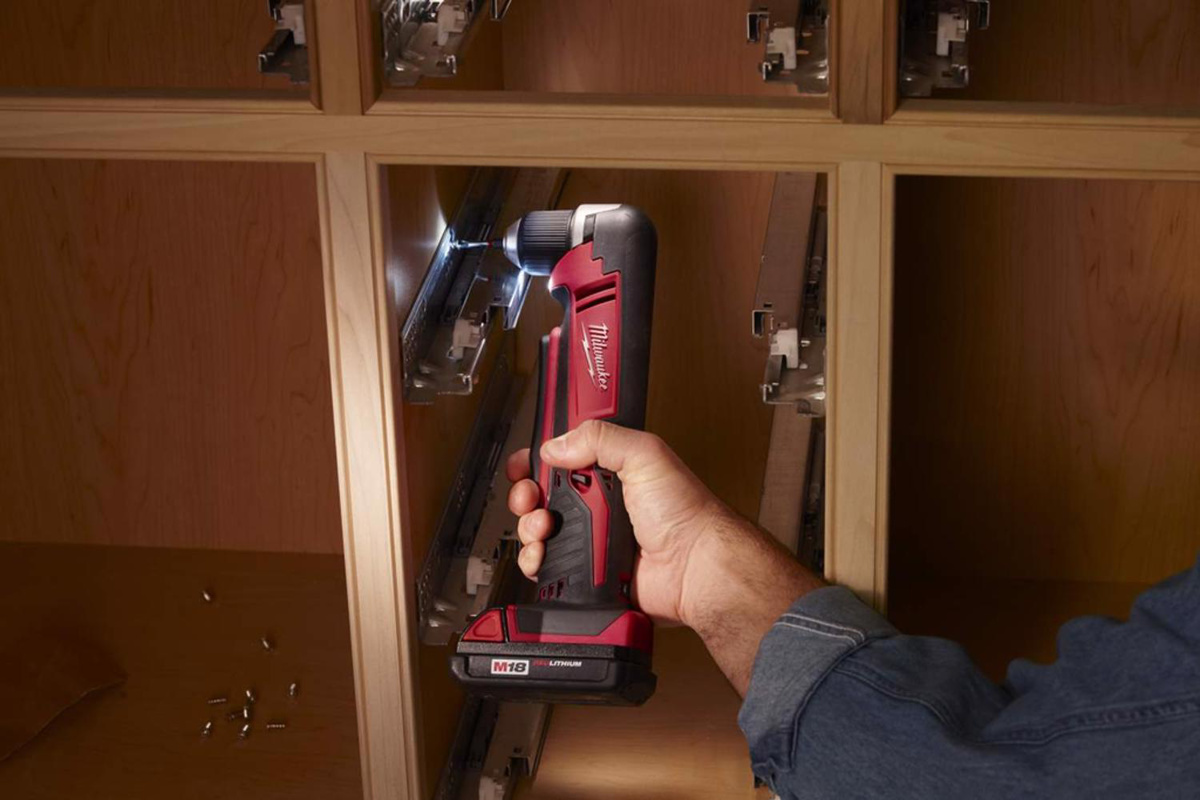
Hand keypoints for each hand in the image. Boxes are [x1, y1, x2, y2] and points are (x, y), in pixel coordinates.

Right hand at [505, 420, 728, 625]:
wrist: (693, 567)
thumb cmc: (685, 513)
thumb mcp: (644, 455)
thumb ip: (601, 437)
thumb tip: (557, 444)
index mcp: (611, 470)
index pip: (562, 457)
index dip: (539, 458)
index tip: (525, 461)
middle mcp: (598, 502)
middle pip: (543, 493)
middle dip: (527, 492)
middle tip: (529, 494)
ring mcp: (591, 536)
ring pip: (539, 528)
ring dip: (530, 525)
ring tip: (543, 526)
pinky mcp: (586, 569)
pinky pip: (547, 564)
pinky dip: (535, 560)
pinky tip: (542, 554)